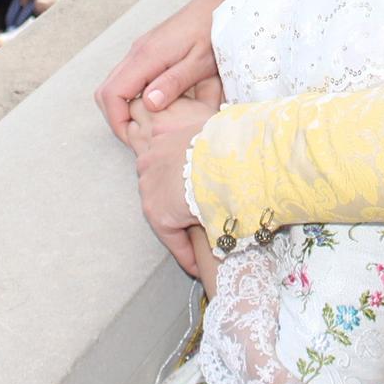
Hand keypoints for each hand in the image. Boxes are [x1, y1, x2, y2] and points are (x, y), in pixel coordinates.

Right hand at [94, 0, 223, 141]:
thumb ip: (174, 83)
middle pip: (106, 91)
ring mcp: (141, 51)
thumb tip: (148, 105)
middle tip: (139, 137)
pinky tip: (156, 107)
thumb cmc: (214, 32)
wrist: (219, 4)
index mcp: (147, 56)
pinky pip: (129, 78)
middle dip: (117, 118)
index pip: (112, 93)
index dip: (117, 121)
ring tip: (148, 125)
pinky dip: (133, 96)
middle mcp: (137, 52)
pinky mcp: (148, 51)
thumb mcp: (200, 62)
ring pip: (115, 84)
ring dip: (125, 107)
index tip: (134, 139)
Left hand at [127, 94, 214, 276]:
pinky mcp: (157, 212)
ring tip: (200, 249)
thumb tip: (226, 115)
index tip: (188, 189)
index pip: (164, 156)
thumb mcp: (218, 121)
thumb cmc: (234, 137)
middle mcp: (150, 157)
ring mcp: (150, 185)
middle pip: (158, 183)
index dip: (177, 174)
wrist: (232, 158)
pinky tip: (197, 268)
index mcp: (164, 132)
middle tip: (196, 218)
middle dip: (174, 200)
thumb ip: (211, 122)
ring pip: (164, 211)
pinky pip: (171, 239)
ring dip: (180, 228)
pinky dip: (184, 253)